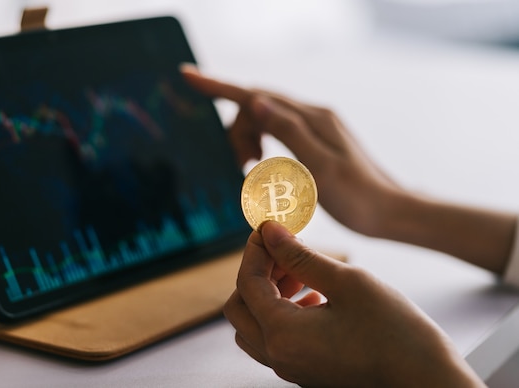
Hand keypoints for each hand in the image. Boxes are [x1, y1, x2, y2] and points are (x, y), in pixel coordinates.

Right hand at [182, 66, 515, 273]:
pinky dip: (261, 143)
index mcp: (312, 119)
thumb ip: (289, 133)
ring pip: (265, 119)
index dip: (219, 87)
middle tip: (239, 165)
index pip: (256, 96)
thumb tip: (256, 102)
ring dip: (248, 138)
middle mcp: (312, 115)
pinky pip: (277, 132)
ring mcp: (314, 126)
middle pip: (257, 106)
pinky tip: (260, 162)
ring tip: (248, 168)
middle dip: (236, 129)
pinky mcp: (315, 140)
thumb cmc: (359, 198)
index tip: (187, 76)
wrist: (390, 212)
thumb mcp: (321, 169)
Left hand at [224, 221, 483, 386]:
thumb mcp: (347, 282)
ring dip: (267, 294)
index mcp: (282, 334)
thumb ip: (300, 256)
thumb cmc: (396, 332)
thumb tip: (269, 231)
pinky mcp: (305, 371)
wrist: (427, 381)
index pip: (248, 282)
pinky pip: (273, 340)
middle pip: (240, 307)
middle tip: (284, 251)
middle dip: (256, 273)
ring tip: (301, 273)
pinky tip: (313, 297)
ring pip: (252, 326)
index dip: (255, 250)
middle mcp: (278, 356)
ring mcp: (290, 368)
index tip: (270, 228)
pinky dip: (280, 313)